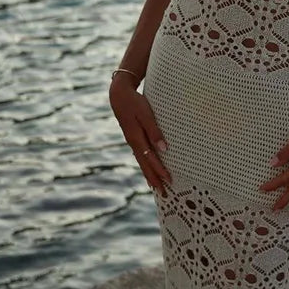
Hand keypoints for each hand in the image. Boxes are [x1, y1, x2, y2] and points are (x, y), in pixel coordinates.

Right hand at [109, 77, 171, 196]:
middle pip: (145, 165)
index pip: (151, 159)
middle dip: (155, 179)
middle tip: (164, 193)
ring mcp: (132, 141)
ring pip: (142, 162)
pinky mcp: (132, 137)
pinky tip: (148, 168)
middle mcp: (133, 143)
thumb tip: (164, 149)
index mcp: (137, 139)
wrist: (119, 95)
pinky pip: (140, 155)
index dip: (160, 171)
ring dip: (150, 174)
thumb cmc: (135, 103)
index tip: (169, 181)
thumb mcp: (146, 114)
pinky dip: (145, 164)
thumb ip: (155, 131)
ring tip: (156, 186)